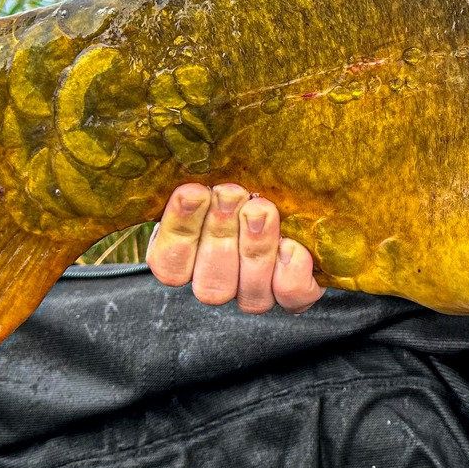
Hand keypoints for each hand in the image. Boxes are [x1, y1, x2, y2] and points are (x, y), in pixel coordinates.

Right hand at [146, 182, 323, 313]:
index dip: (179, 230)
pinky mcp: (296, 292)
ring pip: (250, 296)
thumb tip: (183, 175)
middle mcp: (221, 281)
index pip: (169, 264)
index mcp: (188, 256)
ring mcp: (258, 291)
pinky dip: (291, 273)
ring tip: (262, 209)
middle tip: (232, 194)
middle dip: (220, 235)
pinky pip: (292, 296)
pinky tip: (291, 243)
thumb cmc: (246, 173)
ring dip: (255, 248)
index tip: (194, 191)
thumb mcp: (215, 171)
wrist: (300, 181)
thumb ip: (192, 176)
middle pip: (209, 286)